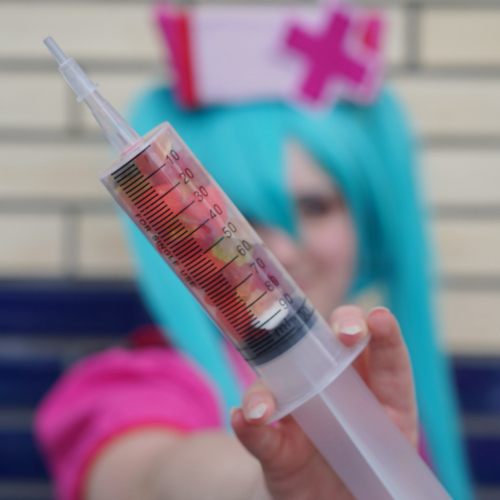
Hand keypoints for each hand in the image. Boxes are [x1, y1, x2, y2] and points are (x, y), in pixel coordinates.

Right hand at [231, 305, 417, 499]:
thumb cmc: (365, 479)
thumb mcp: (391, 471)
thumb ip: (395, 469)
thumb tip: (409, 488)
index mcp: (378, 400)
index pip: (385, 359)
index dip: (386, 335)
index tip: (381, 318)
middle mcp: (336, 392)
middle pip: (336, 343)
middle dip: (343, 327)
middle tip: (345, 333)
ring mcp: (301, 412)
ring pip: (285, 380)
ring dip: (272, 388)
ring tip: (267, 408)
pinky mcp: (273, 442)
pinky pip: (259, 430)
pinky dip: (249, 423)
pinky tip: (244, 419)